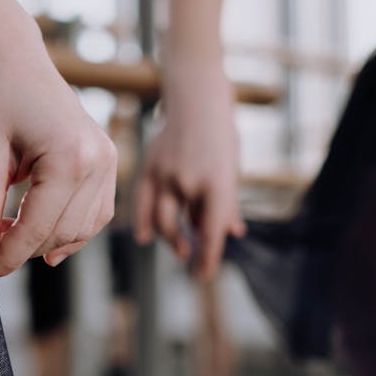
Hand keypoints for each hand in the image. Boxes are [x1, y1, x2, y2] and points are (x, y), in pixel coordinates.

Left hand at [0, 30, 116, 278]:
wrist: (16, 60)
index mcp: (69, 158)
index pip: (37, 228)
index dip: (6, 256)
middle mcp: (98, 161)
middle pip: (59, 233)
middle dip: (22, 249)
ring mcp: (110, 161)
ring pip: (80, 230)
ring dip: (45, 241)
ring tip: (8, 232)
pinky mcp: (109, 161)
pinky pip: (95, 214)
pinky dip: (69, 229)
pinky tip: (41, 233)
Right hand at [135, 65, 244, 279]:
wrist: (198, 99)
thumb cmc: (221, 135)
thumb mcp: (231, 170)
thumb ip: (228, 203)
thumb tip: (233, 233)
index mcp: (217, 183)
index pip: (211, 232)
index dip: (208, 257)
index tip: (204, 275)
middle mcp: (190, 181)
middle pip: (181, 228)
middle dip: (186, 249)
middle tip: (190, 259)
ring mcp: (166, 173)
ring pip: (160, 219)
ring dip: (169, 237)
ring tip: (179, 247)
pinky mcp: (150, 166)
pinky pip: (142, 202)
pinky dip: (143, 221)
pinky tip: (145, 236)